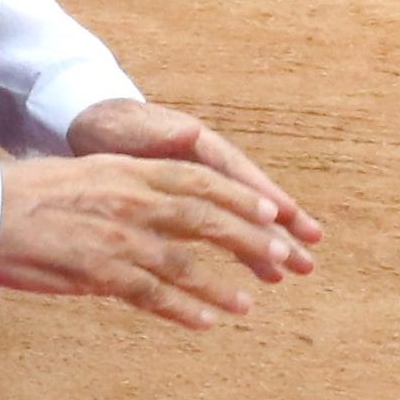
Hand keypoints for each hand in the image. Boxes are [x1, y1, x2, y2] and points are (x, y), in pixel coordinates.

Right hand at [0, 152, 304, 329]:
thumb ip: (121, 186)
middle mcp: (131, 200)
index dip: (238, 197)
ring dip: (221, 286)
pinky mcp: (100, 272)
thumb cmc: (23, 193)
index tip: (269, 211)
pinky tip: (205, 322)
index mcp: (126, 171)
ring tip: (247, 303)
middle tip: (281, 259)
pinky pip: (153, 295)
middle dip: (249, 240)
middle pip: (206, 219)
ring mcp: (118, 238)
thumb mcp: (82, 174)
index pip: (198, 180)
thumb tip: (150, 204)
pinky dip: (185, 309)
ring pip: (187, 263)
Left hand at [67, 98, 320, 273]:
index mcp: (200, 148)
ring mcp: (199, 188)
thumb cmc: (115, 126)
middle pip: (248, 203)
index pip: (239, 176)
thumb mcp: (136, 128)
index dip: (266, 198)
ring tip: (288, 273)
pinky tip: (256, 272)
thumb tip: (191, 130)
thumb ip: (164, 134)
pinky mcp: (185, 205)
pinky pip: (218, 229)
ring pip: (237, 219)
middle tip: (308, 261)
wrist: (92, 126)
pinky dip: (237, 249)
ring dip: (263, 245)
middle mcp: (208, 168)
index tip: (291, 220)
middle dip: (278, 231)